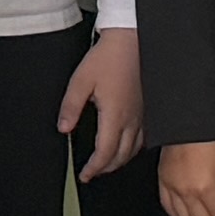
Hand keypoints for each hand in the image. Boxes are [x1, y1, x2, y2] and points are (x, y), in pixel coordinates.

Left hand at [57, 27, 145, 181]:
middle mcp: (132, 119)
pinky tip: (127, 145)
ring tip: (106, 162)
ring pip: (135, 149)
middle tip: (93, 172)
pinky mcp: (150, 109)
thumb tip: (64, 129)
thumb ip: (71, 107)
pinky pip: (145, 138)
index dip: (94, 168)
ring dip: (120, 160)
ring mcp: (144, 115)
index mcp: (115, 116)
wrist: (132, 40)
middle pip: (121, 156)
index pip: (105, 153)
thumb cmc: (108, 58)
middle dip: (106, 168)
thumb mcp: (80, 81)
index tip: (85, 175)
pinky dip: (133, 148)